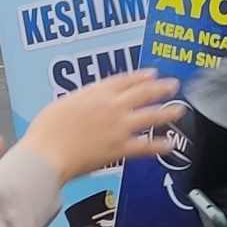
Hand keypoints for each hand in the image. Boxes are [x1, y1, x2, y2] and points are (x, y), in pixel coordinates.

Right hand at [22, 72, 181, 182]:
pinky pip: (145, 146)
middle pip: (143, 93)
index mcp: (96, 93)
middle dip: (160, 88)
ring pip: (150, 116)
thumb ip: (80, 101)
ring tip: (180, 110)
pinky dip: (159, 146)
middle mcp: (112, 106)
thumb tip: (84, 103)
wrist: (47, 152)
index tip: (151, 74)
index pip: (125, 80)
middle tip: (173, 85)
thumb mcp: (61, 104)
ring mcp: (119, 127)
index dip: (141, 76)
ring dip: (167, 112)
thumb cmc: (46, 131)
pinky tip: (170, 144)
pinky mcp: (119, 148)